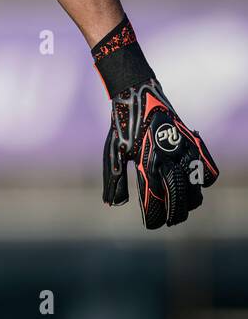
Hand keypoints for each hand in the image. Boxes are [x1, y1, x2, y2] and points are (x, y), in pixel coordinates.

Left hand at [102, 79, 218, 228]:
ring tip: (180, 206)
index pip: (152, 199)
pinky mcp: (193, 142)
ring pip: (195, 187)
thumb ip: (114, 180)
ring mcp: (182, 150)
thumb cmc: (122, 125)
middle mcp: (166, 158)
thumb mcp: (112, 152)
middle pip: (178, 198)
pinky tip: (192, 184)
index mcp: (143, 161)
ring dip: (189, 201)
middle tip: (170, 221)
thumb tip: (113, 205)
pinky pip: (206, 169)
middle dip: (174, 214)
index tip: (152, 225)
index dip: (153, 216)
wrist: (137, 93)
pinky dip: (202, 181)